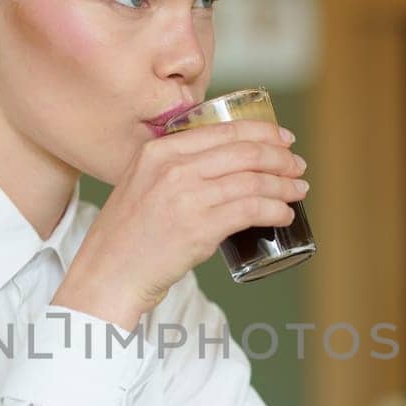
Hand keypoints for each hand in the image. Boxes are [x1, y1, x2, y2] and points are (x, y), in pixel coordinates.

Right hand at [54, 121, 307, 326]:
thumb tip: (219, 168)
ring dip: (284, 185)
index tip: (282, 140)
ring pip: (252, 180)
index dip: (262, 133)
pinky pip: (250, 211)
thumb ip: (172, 171)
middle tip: (297, 167)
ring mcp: (186, 197)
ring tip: (298, 191)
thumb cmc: (125, 238)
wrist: (107, 275)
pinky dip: (274, 210)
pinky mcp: (199, 228)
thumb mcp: (141, 186)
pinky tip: (284, 215)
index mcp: (158, 151)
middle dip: (280, 158)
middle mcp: (173, 168)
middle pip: (244, 152)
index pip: (223, 130)